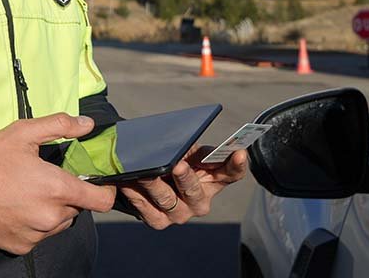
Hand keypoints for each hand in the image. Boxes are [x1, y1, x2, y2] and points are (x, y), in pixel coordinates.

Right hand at [0, 113, 117, 254]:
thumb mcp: (22, 133)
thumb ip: (59, 125)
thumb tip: (88, 124)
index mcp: (58, 189)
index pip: (102, 200)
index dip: (104, 190)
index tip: (95, 182)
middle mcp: (52, 217)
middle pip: (78, 208)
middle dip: (69, 195)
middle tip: (47, 180)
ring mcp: (37, 235)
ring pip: (60, 223)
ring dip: (54, 211)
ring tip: (30, 194)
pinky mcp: (22, 247)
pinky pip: (40, 236)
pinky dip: (36, 224)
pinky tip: (18, 209)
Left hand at [118, 146, 247, 229]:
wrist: (147, 172)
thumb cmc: (172, 156)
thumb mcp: (185, 149)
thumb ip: (189, 147)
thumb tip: (182, 147)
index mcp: (214, 179)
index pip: (232, 173)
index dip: (237, 165)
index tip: (240, 152)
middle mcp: (200, 200)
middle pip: (195, 191)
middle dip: (186, 178)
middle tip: (177, 165)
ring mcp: (181, 213)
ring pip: (168, 201)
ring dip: (155, 186)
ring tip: (144, 172)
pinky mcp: (159, 221)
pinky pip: (148, 211)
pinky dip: (137, 197)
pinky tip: (128, 183)